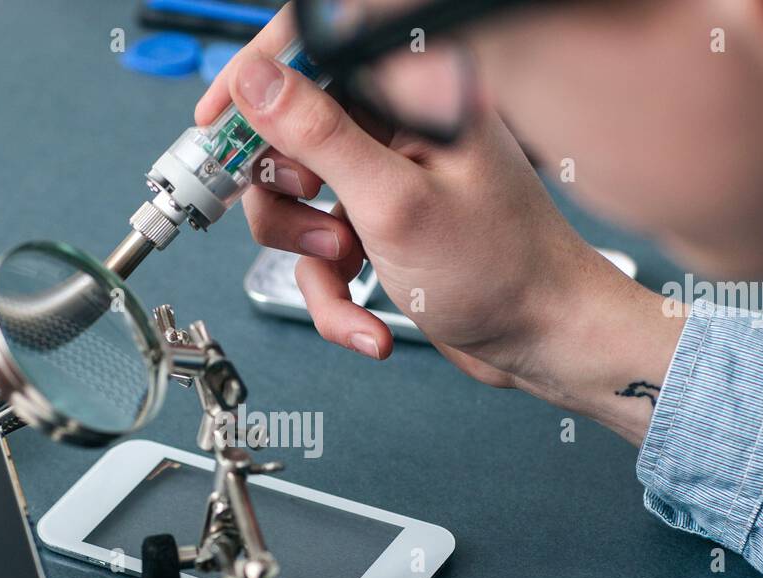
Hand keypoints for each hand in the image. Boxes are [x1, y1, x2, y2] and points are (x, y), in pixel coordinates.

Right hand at [197, 8, 682, 441]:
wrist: (546, 343)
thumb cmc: (503, 273)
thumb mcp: (394, 203)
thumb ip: (319, 134)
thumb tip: (256, 79)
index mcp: (416, 91)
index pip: (313, 50)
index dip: (255, 81)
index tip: (217, 127)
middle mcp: (399, 126)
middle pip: (287, 136)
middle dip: (286, 196)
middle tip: (312, 220)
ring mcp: (388, 179)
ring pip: (295, 204)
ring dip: (309, 257)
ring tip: (350, 269)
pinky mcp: (381, 227)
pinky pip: (320, 256)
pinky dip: (333, 298)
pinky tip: (368, 325)